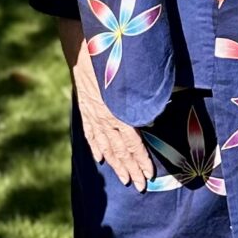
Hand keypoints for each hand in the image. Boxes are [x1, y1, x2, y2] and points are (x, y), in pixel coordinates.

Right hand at [68, 27, 153, 189]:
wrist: (82, 50)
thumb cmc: (111, 61)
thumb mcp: (131, 78)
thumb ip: (141, 99)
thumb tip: (155, 114)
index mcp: (118, 112)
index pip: (132, 143)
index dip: (141, 160)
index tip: (149, 175)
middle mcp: (105, 118)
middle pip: (120, 150)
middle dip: (131, 169)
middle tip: (140, 186)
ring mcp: (92, 116)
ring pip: (105, 147)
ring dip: (115, 165)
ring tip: (124, 179)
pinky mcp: (84, 110)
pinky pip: (90, 134)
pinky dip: (95, 148)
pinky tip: (100, 159)